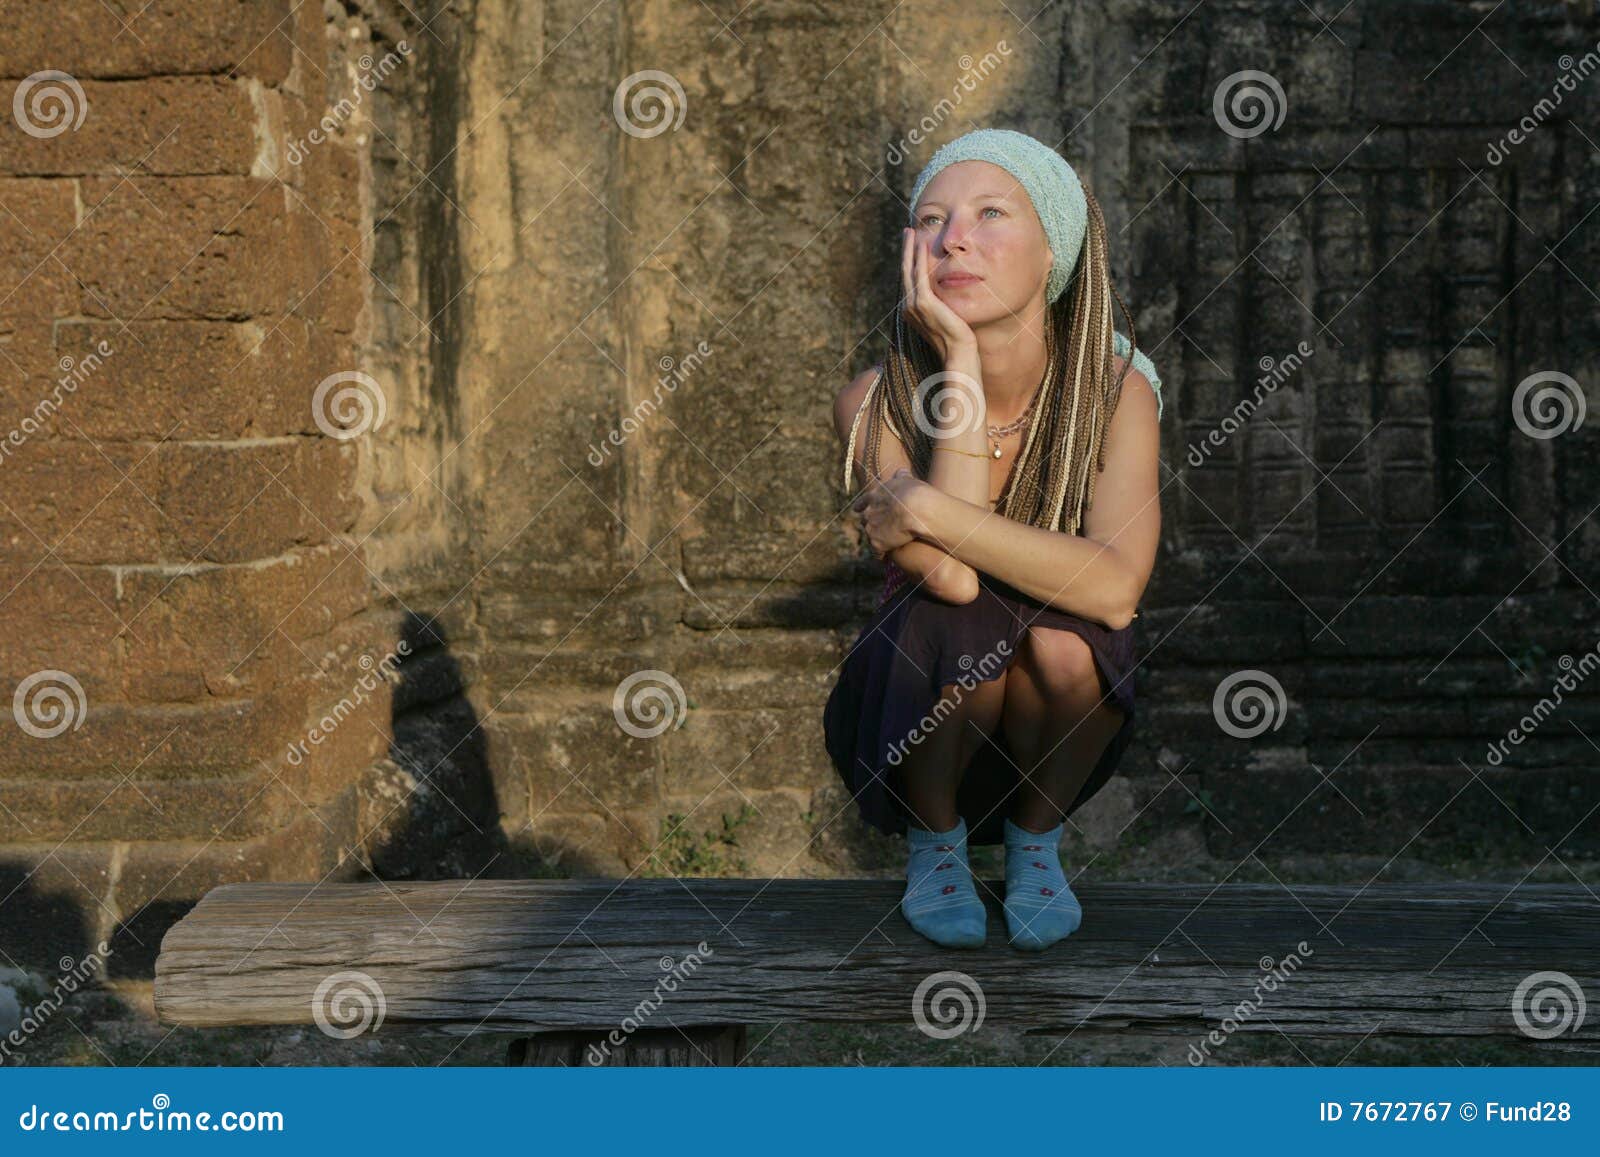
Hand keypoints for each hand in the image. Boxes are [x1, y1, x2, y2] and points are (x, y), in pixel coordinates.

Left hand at [851, 467, 926, 557]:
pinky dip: (881, 554)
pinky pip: (877, 551)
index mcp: (875, 495)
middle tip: (881, 529)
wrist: (916, 509)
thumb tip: (901, 471)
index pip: (863, 501)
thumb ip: (902, 477)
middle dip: (871, 524)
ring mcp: (871, 527)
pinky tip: (886, 557)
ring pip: (870, 536)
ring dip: (877, 539)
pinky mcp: (877, 542)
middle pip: (865, 520)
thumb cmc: (916, 493)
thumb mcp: (908, 481)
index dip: (861, 506)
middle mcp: (869, 511)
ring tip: (887, 544)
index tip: (857, 509)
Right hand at [901, 227, 976, 363]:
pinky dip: (918, 258)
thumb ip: (941, 307)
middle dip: (905, 250)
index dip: (908, 261)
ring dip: (909, 249)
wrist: (958, 355)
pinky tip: (921, 244)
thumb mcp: (946, 321)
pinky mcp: (925, 303)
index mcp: (912, 312)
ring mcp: (914, 305)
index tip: (911, 245)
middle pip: (905, 271)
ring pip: (909, 270)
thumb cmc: (956, 343)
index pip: (909, 280)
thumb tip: (946, 299)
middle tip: (906, 231)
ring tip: (910, 232)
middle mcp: (908, 308)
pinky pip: (920, 275)